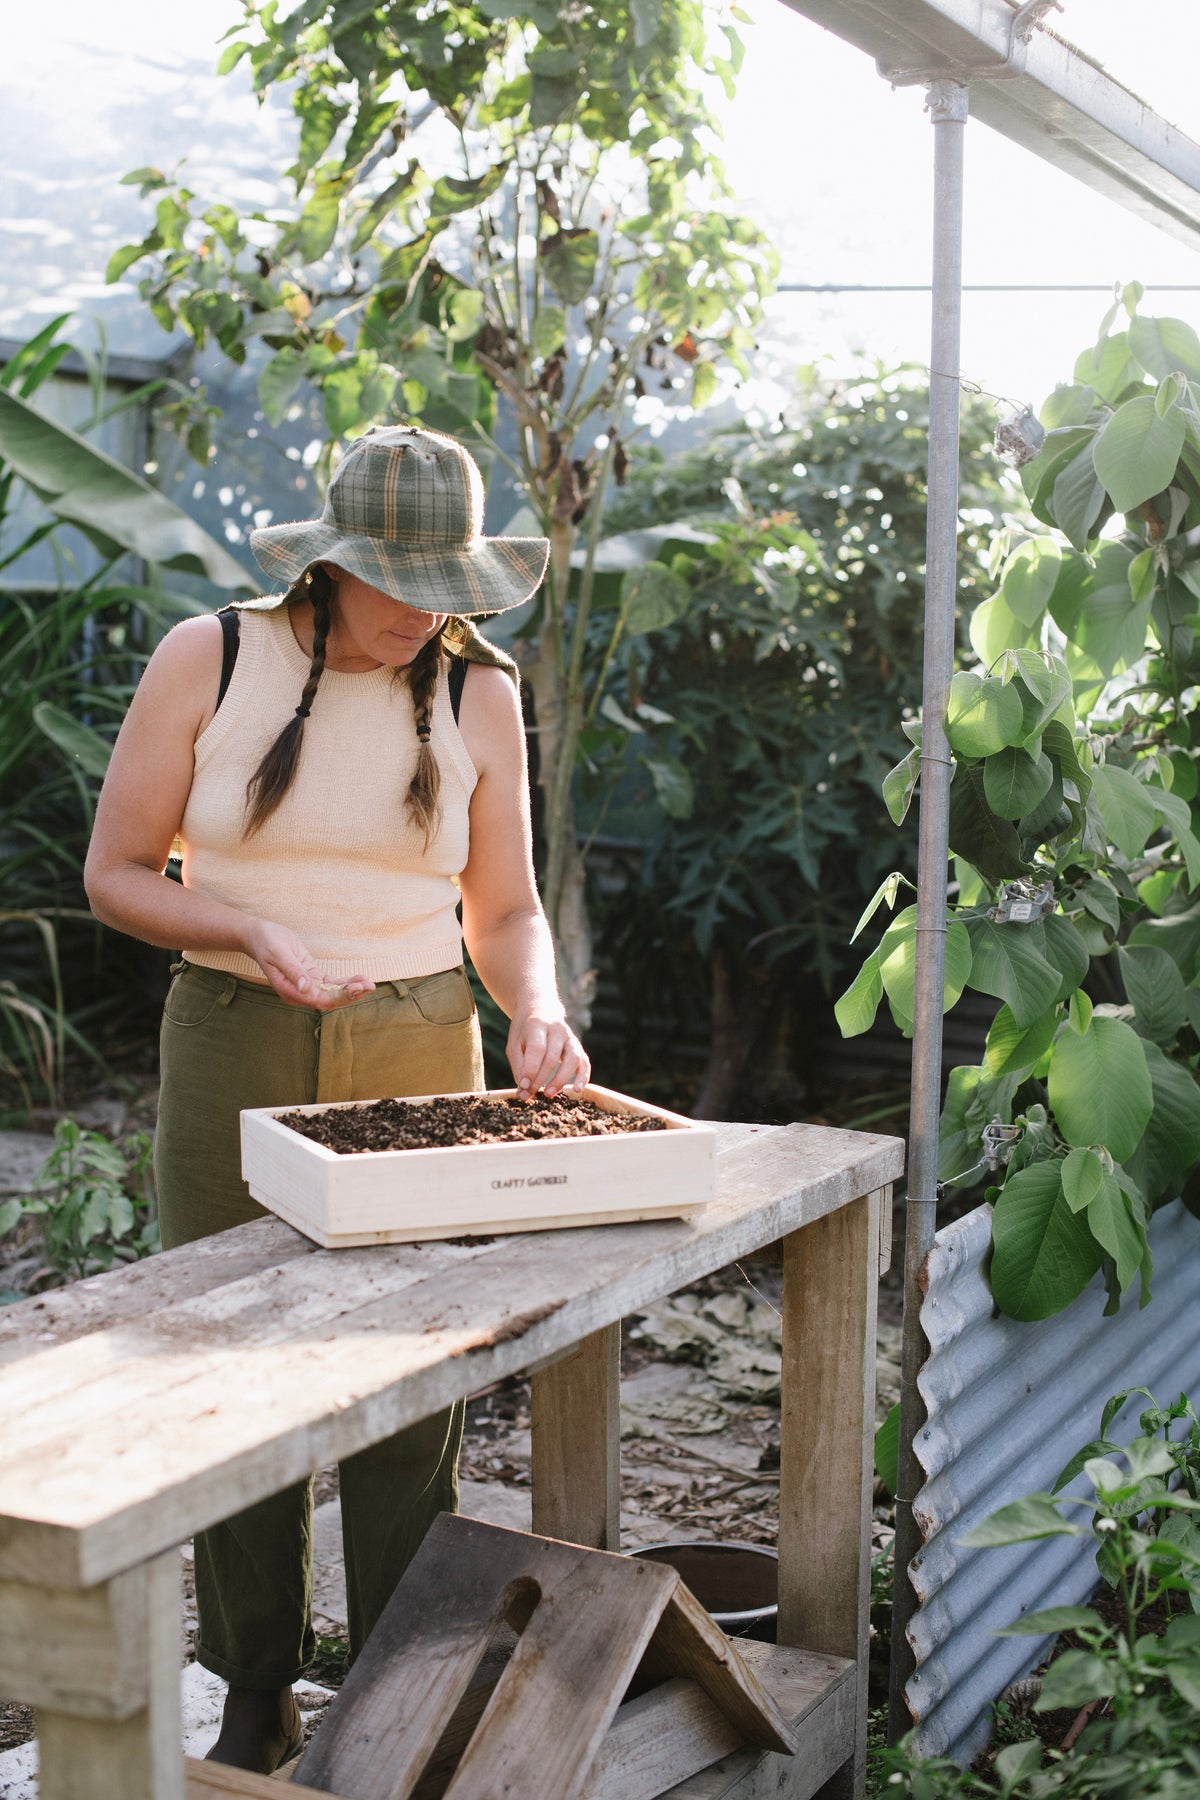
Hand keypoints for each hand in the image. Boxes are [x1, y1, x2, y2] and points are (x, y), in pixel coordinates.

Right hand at [246, 920, 373, 1009]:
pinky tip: (360, 978)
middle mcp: (299, 993)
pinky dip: (345, 981)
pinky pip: (331, 983)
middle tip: (370, 986)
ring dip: (351, 989)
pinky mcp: (311, 977)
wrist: (258, 935)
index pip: (319, 999)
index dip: (339, 996)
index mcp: (290, 991)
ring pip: (333, 992)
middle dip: (350, 994)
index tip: (356, 988)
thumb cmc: (266, 942)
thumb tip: (306, 988)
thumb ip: (293, 971)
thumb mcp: (278, 953)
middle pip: (329, 999)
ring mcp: (306, 986)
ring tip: (370, 983)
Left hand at [506, 1007, 590, 1100]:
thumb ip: (519, 1065)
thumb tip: (524, 1090)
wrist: (540, 1010)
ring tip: (548, 1094)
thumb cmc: (524, 1031)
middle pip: (552, 1057)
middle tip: (530, 1094)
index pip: (537, 1049)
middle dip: (540, 1079)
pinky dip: (583, 1077)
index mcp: (538, 1024)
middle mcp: (557, 1029)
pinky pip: (585, 1062)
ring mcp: (570, 1037)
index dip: (530, 1070)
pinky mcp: (578, 1046)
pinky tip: (578, 1090)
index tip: (523, 1086)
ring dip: (561, 1079)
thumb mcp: (514, 1043)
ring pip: (573, 1059)